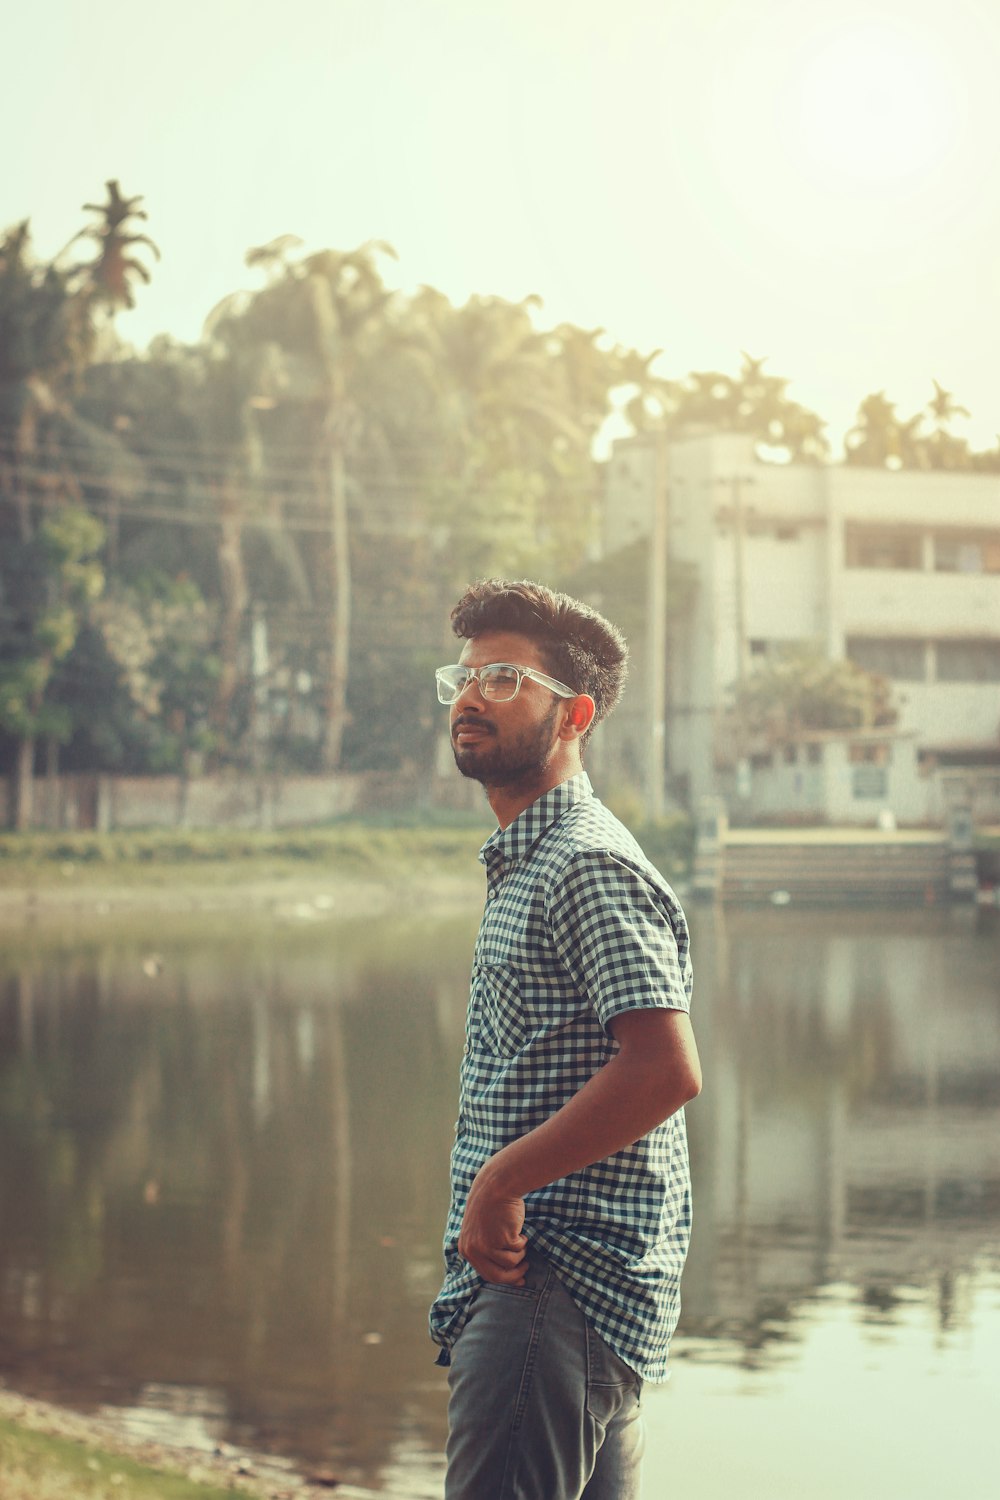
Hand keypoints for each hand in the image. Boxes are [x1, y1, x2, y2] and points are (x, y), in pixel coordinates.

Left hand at [458, 1161, 527, 1283]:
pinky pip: (518, 1249)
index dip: (504, 1279)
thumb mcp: (479, 1232)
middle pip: (498, 1276)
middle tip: (525, 1270)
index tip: (518, 1280)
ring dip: (520, 1253)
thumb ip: (485, 1251)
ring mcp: (487, 1245)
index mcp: (466, 1249)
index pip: (486, 1274)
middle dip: (514, 1275)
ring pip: (511, 1263)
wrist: (496, 1186)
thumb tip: (505, 1273)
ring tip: (520, 1239)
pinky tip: (518, 1229)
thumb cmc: (491, 1207)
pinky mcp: (502, 1238)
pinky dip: (522, 1241)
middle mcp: (474, 1250)